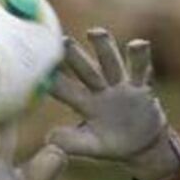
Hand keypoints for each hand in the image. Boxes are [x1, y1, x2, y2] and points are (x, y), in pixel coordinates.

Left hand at [49, 28, 179, 179]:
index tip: (38, 68)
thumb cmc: (111, 144)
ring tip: (95, 32)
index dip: (52, 80)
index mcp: (84, 104)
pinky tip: (138, 44)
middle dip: (74, 55)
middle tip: (61, 40)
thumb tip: (48, 139)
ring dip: (103, 47)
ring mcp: (121, 86)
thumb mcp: (91, 147)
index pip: (64, 89)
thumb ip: (72, 143)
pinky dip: (140, 58)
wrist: (141, 146)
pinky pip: (140, 71)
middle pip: (85, 69)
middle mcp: (100, 89)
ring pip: (111, 63)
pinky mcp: (142, 88)